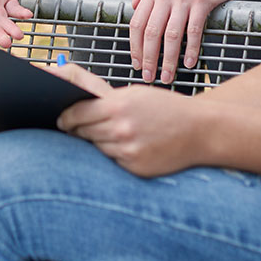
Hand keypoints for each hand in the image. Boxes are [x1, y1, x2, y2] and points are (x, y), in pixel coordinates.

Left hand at [56, 66, 209, 176]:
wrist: (200, 130)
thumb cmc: (167, 108)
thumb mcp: (136, 94)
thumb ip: (107, 101)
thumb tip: (77, 110)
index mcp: (117, 105)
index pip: (76, 114)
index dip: (66, 118)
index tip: (61, 120)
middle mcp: (120, 129)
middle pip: (83, 132)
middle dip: (79, 130)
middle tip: (79, 128)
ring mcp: (127, 150)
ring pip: (97, 147)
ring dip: (99, 142)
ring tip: (114, 134)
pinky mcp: (134, 166)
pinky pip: (113, 160)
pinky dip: (116, 154)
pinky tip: (129, 146)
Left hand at [127, 0, 239, 84]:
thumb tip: (132, 6)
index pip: (137, 23)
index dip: (135, 46)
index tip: (137, 63)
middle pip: (151, 32)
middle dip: (149, 58)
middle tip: (149, 76)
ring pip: (172, 35)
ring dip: (168, 59)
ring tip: (167, 75)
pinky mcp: (202, 2)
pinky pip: (194, 30)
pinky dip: (191, 49)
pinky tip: (188, 63)